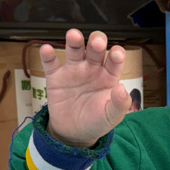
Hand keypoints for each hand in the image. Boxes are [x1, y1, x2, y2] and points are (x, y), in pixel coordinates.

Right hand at [39, 29, 130, 147]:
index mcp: (108, 76)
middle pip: (94, 50)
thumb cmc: (97, 121)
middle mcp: (92, 68)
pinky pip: (51, 63)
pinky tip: (46, 50)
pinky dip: (47, 55)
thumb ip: (120, 103)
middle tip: (96, 43)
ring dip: (74, 41)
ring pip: (74, 50)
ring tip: (73, 35)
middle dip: (96, 43)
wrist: (74, 133)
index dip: (116, 55)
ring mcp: (74, 70)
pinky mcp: (56, 76)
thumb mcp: (112, 116)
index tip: (117, 53)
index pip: (114, 61)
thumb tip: (122, 88)